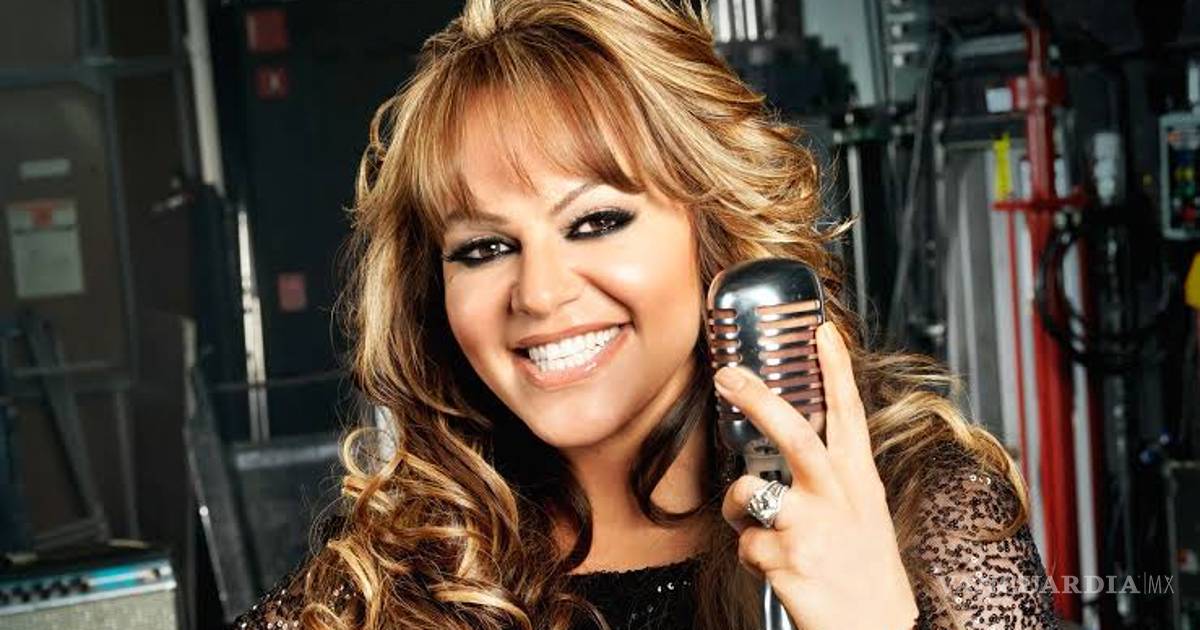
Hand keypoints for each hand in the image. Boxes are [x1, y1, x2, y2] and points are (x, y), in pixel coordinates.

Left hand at [716, 322, 917, 629]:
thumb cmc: (865, 573)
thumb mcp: (862, 515)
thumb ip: (829, 482)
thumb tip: (778, 459)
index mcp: (858, 481)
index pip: (848, 414)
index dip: (834, 369)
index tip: (822, 329)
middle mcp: (837, 497)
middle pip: (793, 433)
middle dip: (756, 398)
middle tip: (727, 374)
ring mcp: (811, 527)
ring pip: (747, 494)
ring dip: (740, 513)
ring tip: (765, 534)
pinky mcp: (787, 558)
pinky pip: (745, 544)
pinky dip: (754, 557)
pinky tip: (783, 571)